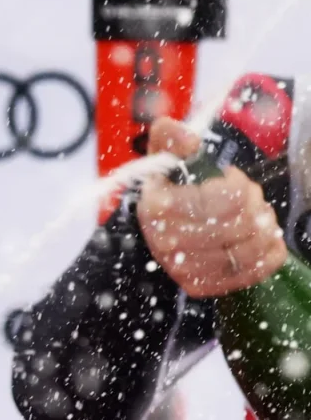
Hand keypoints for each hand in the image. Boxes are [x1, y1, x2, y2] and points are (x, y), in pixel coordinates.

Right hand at [136, 116, 287, 297]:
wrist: (151, 234)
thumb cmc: (165, 194)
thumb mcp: (164, 161)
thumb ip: (172, 139)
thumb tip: (183, 133)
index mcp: (158, 207)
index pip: (227, 198)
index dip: (240, 186)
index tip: (233, 179)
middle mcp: (167, 242)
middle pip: (243, 224)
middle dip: (255, 206)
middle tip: (250, 198)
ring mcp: (184, 269)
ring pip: (251, 247)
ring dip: (264, 228)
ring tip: (256, 216)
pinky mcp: (201, 285)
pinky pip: (255, 270)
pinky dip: (269, 252)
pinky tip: (263, 238)